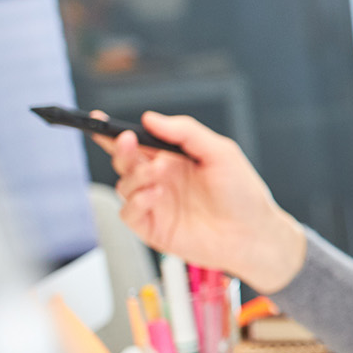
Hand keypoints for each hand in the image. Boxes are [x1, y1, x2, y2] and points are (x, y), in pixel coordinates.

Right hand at [93, 111, 306, 292]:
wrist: (253, 234)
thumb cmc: (243, 194)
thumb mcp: (221, 152)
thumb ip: (186, 132)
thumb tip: (151, 118)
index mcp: (174, 159)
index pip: (138, 142)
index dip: (115, 132)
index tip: (99, 121)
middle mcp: (161, 179)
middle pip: (125, 160)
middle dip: (121, 149)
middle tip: (128, 142)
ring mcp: (155, 204)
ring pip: (123, 185)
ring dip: (134, 176)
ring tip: (157, 175)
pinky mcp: (153, 228)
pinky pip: (128, 213)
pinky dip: (136, 202)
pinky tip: (154, 196)